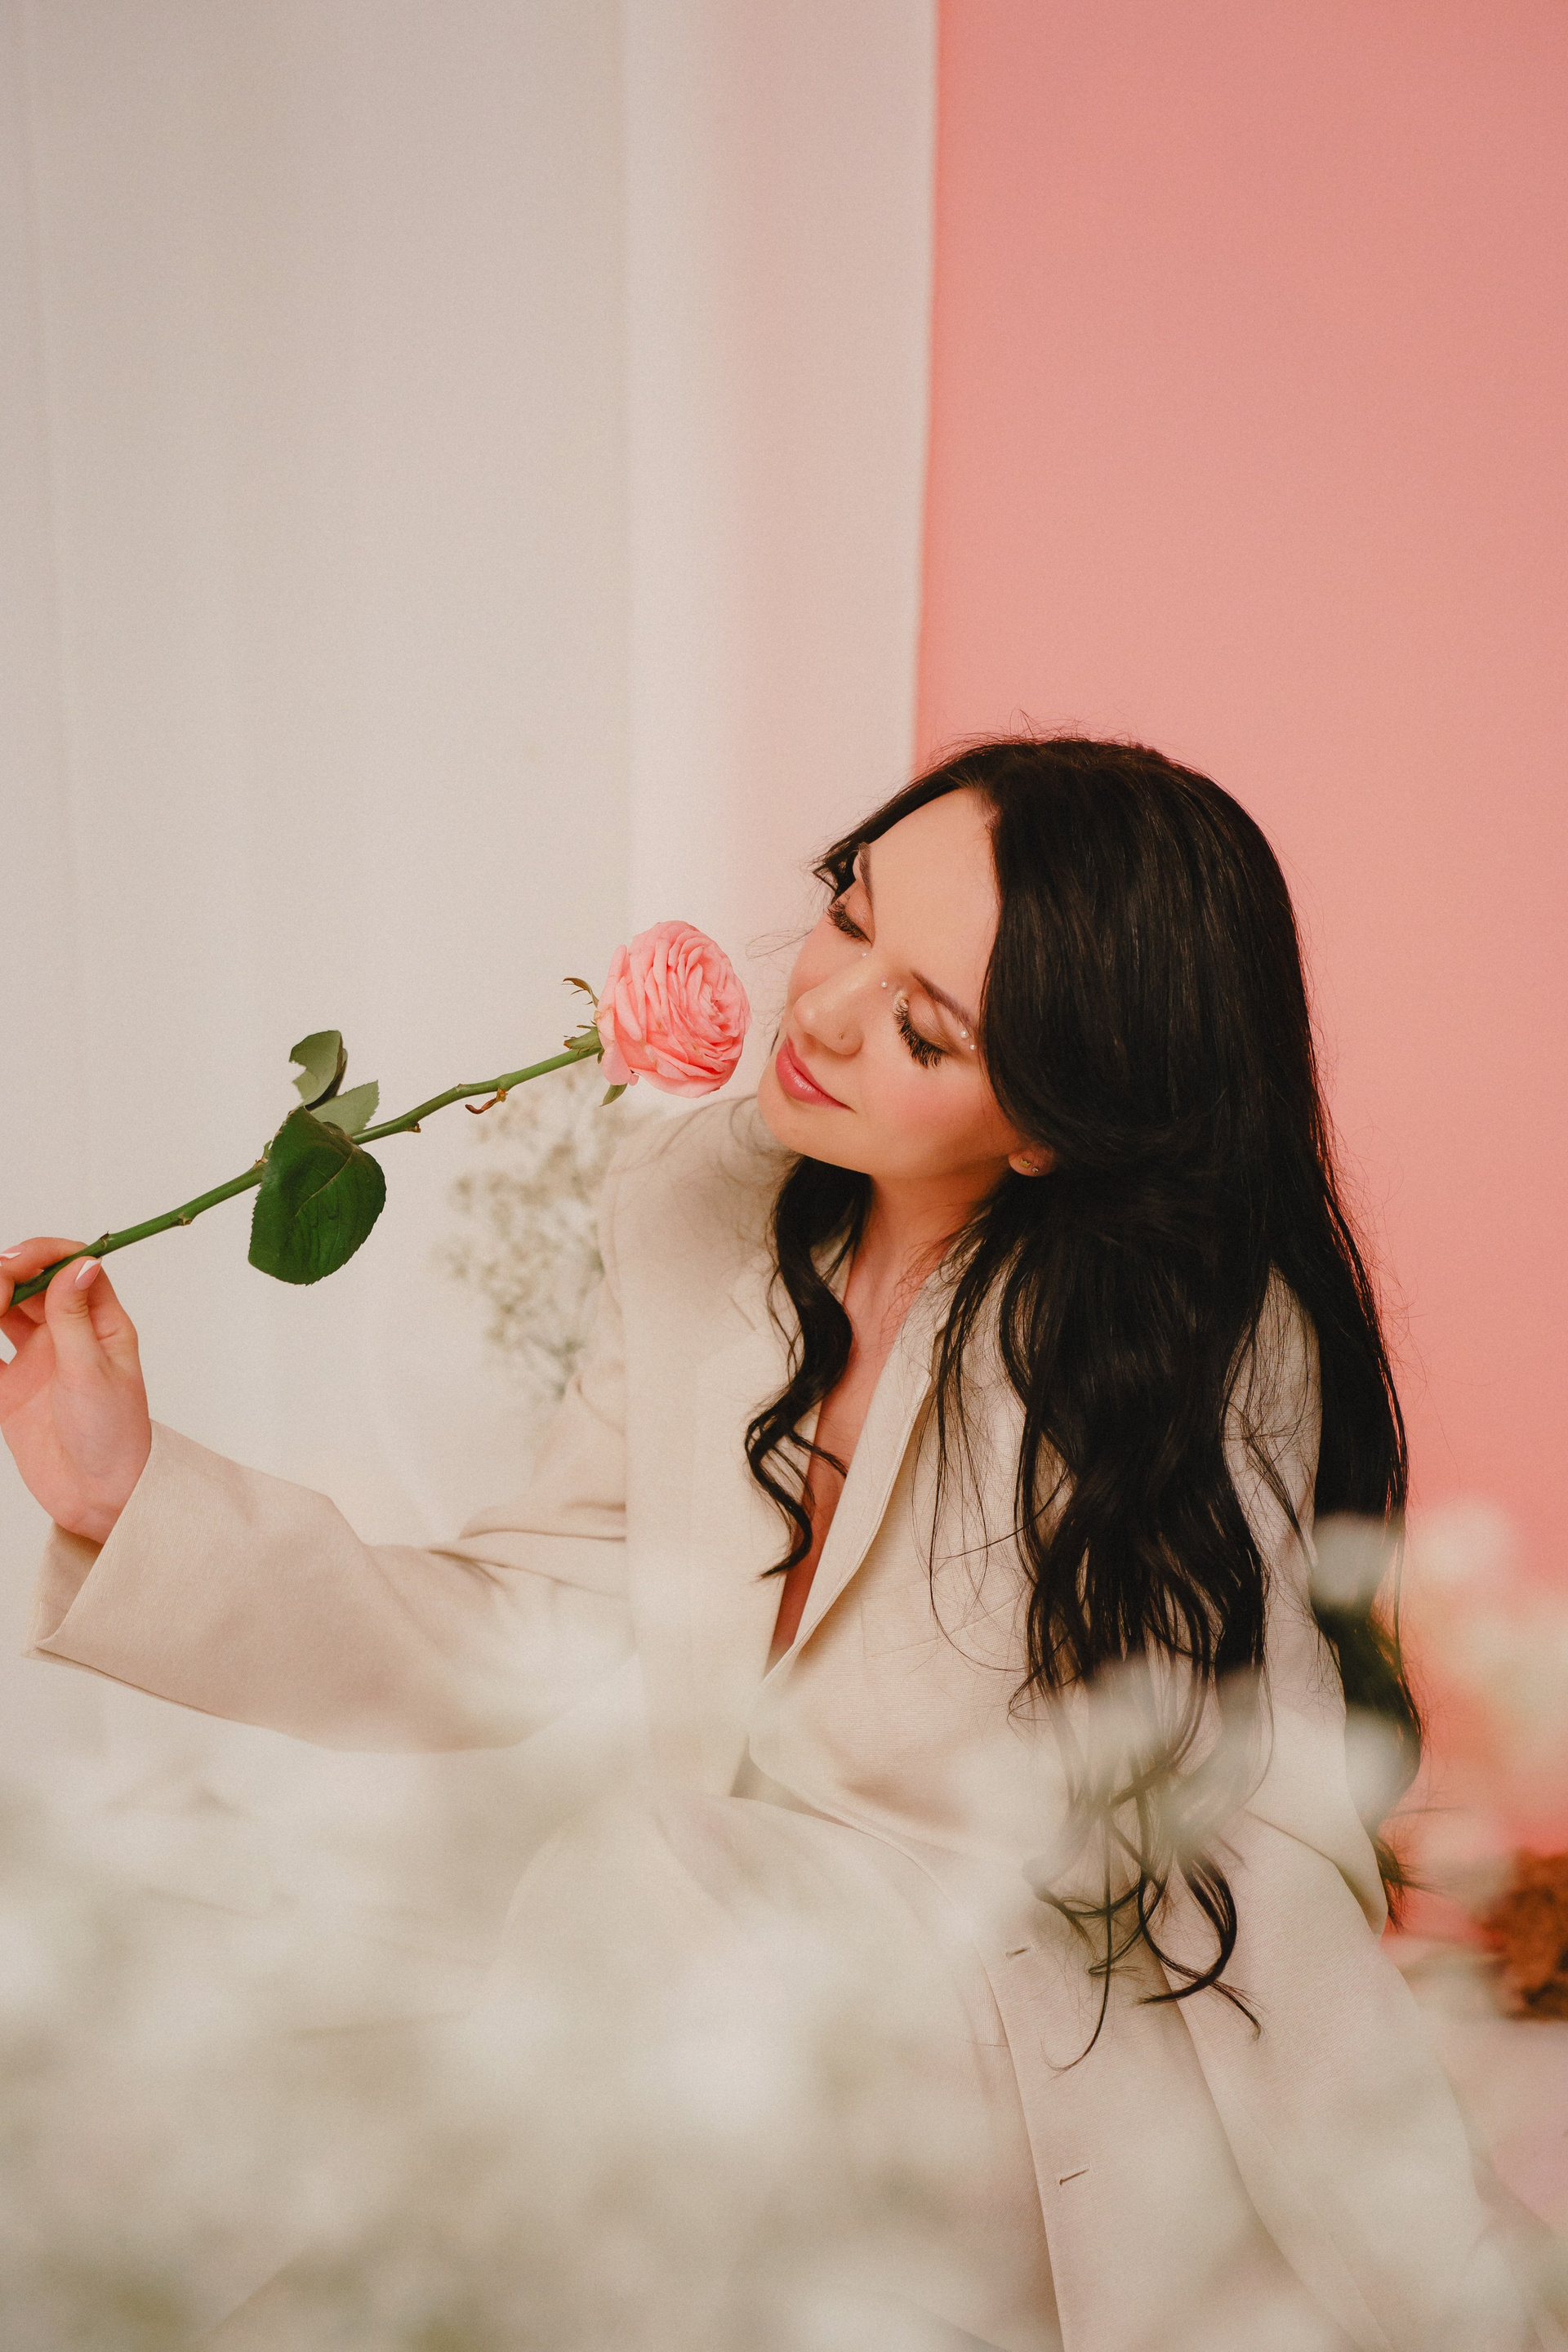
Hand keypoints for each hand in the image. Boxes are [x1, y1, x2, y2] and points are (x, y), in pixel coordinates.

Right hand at [0, 1241, 151, 1542]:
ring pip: (3, 1312)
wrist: (101, 1497)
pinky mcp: (10, 1388)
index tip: (13, 1262)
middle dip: (5, 1276)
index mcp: (100, 1323)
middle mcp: (67, 1335)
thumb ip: (75, 1319)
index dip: (43, 1255)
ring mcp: (36, 1360)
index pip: (71, 1267)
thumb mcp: (93, 1371)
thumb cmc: (116, 1436)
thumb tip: (81, 1263)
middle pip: (30, 1284)